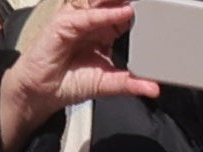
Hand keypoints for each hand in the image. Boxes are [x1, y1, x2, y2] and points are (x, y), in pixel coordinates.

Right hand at [0, 0, 156, 147]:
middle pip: (114, 3)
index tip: (161, 6)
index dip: (141, 9)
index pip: (125, 12)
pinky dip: (106, 14)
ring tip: (140, 0)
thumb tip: (154, 88)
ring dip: (120, 0)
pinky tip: (124, 12)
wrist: (40, 92)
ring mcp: (78, 20)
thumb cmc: (69, 82)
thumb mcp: (107, 84)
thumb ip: (130, 83)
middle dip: (131, 0)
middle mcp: (92, 21)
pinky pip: (88, 17)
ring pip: (101, 3)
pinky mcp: (64, 24)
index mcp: (103, 30)